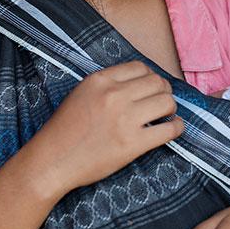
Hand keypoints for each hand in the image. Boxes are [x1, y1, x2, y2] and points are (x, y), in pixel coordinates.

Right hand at [25, 61, 183, 196]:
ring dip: (170, 108)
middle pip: (158, 82)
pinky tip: (173, 127)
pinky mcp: (133, 144)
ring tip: (166, 115)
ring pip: (167, 102)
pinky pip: (169, 129)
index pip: (140, 67)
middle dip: (163, 90)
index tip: (151, 86)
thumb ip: (108, 84)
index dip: (150, 76)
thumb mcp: (82, 93)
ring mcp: (125, 119)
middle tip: (161, 101)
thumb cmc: (65, 129)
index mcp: (101, 80)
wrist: (52, 160)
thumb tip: (141, 82)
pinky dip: (177, 127)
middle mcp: (114, 95)